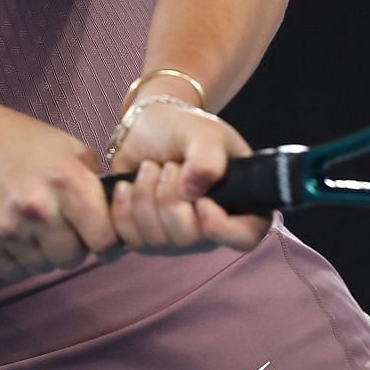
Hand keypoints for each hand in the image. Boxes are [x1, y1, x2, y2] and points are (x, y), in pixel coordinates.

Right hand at [0, 87, 118, 280]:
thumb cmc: (9, 138)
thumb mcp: (61, 144)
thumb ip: (94, 179)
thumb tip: (122, 215)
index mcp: (66, 179)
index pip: (106, 239)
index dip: (108, 242)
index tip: (102, 240)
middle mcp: (38, 206)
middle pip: (73, 258)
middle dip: (71, 246)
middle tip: (57, 225)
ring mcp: (5, 228)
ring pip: (43, 267)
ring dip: (42, 253)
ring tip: (27, 221)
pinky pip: (13, 271)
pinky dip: (15, 258)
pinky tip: (6, 229)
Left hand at [107, 100, 268, 254]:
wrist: (148, 128)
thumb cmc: (186, 130)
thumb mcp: (206, 133)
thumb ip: (208, 157)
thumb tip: (193, 191)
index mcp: (240, 204)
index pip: (245, 237)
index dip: (221, 228)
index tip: (201, 201)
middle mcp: (211, 229)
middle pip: (190, 239)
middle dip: (171, 197)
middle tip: (169, 166)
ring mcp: (178, 238)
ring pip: (157, 240)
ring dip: (146, 196)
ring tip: (150, 169)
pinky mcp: (146, 239)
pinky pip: (131, 239)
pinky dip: (124, 207)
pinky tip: (128, 185)